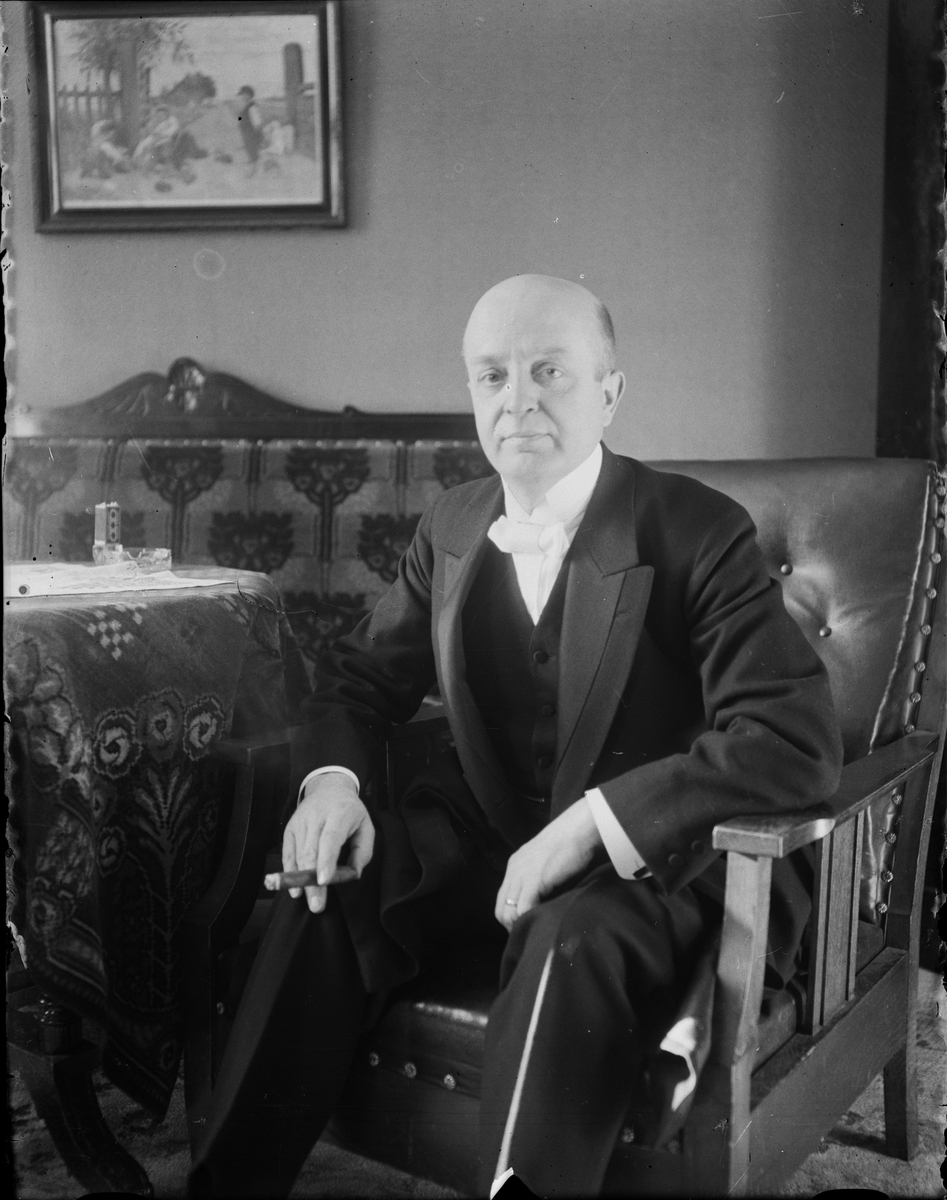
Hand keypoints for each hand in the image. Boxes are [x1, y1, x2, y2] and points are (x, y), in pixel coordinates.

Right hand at [282, 773, 374, 912]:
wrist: (328, 788)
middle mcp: (316, 816)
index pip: (330, 838)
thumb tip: (352, 874)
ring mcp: (300, 822)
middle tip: (318, 905)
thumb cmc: (350, 812)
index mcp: (340, 813)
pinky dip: (290, 873)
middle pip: (311, 851)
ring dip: (302, 881)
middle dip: (313, 881)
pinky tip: (295, 890)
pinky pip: (288, 854)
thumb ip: (363, 852)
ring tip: (312, 902)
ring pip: (299, 855)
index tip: (324, 881)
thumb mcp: (366, 826)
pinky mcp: (289, 829)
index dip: (326, 860)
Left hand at [495, 797, 601, 931]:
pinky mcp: (534, 880)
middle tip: (528, 934)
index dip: (510, 916)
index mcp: (515, 865)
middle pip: (501, 908)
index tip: (524, 926)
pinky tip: (541, 923)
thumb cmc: (571, 844)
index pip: (503, 899)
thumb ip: (539, 878)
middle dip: (511, 926)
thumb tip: (543, 900)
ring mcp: (522, 875)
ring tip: (534, 933)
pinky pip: (523, 909)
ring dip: (519, 926)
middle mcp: (514, 870)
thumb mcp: (546, 861)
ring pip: (508, 912)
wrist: (579, 829)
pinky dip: (529, 920)